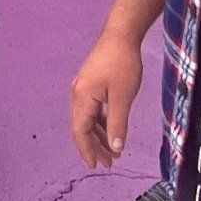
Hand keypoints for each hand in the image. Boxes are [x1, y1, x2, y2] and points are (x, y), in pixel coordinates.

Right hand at [70, 29, 144, 167]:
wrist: (121, 35)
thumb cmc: (122, 65)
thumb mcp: (122, 97)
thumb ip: (117, 124)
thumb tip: (115, 148)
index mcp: (82, 98)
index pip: (80, 131)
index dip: (88, 150)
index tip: (97, 166)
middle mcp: (78, 94)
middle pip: (82, 127)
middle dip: (94, 146)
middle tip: (109, 163)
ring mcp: (84, 88)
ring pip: (88, 119)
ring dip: (98, 135)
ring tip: (113, 151)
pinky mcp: (91, 83)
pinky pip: (93, 109)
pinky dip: (101, 122)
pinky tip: (111, 130)